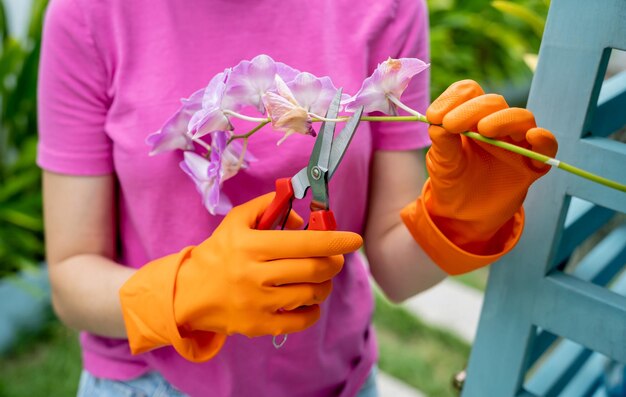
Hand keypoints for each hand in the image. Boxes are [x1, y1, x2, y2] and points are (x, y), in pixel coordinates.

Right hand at [119, 193, 362, 361]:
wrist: (189, 293)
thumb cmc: (218, 253)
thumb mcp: (236, 221)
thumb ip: (268, 207)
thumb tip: (302, 217)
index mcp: (251, 246)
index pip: (303, 242)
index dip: (335, 240)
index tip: (355, 240)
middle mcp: (255, 275)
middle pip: (313, 269)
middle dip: (334, 262)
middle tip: (337, 258)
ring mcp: (258, 303)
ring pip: (310, 294)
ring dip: (325, 284)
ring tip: (321, 277)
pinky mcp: (259, 325)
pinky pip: (300, 320)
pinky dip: (313, 309)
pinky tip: (309, 299)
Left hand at [401, 80, 556, 273]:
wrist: (464, 215)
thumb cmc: (452, 181)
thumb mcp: (441, 164)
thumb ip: (442, 144)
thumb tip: (438, 124)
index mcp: (470, 117)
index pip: (468, 93)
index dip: (453, 99)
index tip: (434, 116)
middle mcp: (496, 124)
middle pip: (493, 103)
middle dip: (472, 110)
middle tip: (451, 125)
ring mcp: (517, 142)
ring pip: (522, 118)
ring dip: (504, 119)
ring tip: (484, 130)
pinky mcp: (533, 164)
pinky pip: (546, 146)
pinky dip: (543, 140)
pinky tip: (533, 137)